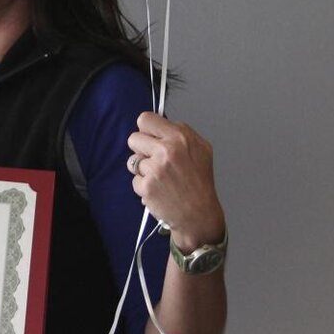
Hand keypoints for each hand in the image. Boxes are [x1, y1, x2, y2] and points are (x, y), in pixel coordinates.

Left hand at [127, 112, 224, 252]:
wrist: (199, 214)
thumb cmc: (200, 183)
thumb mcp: (201, 149)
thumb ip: (180, 133)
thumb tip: (159, 124)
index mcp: (180, 137)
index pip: (145, 119)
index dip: (146, 130)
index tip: (150, 137)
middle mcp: (167, 150)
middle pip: (133, 138)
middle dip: (141, 149)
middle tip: (154, 160)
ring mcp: (155, 168)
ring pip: (132, 161)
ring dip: (142, 169)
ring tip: (160, 177)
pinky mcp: (146, 186)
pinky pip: (135, 180)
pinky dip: (144, 186)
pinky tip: (158, 190)